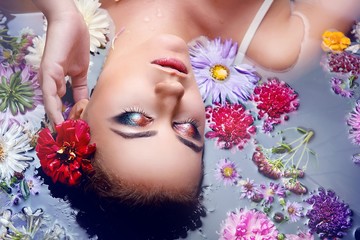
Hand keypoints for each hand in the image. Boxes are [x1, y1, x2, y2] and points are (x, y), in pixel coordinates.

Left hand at [39, 10, 89, 124]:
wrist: (72, 24)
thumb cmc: (76, 44)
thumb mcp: (81, 72)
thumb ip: (80, 88)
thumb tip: (84, 103)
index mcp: (57, 82)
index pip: (61, 105)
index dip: (67, 118)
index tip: (75, 132)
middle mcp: (50, 82)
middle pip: (54, 107)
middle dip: (62, 123)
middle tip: (70, 139)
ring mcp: (48, 77)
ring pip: (50, 104)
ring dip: (56, 120)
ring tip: (65, 135)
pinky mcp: (49, 71)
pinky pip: (50, 93)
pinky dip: (54, 107)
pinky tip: (60, 119)